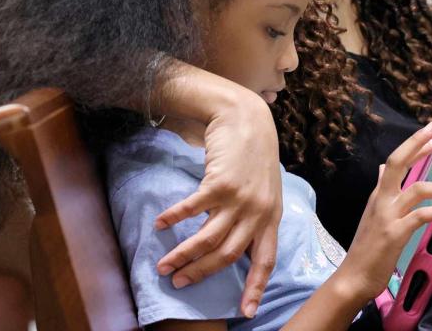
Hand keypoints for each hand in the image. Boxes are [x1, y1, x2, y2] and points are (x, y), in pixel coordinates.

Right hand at [154, 85, 281, 317]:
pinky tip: (160, 224)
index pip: (265, 261)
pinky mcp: (220, 183)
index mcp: (271, 218)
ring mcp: (239, 199)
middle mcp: (258, 213)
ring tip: (163, 265)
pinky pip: (192, 209)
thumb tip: (236, 243)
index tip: (245, 312)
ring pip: (208, 239)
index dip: (255, 288)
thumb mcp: (265, 190)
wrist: (247, 119)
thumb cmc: (254, 155)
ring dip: (183, 255)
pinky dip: (174, 218)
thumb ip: (255, 216)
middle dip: (202, 274)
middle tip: (179, 284)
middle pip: (227, 256)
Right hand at [335, 122, 431, 300]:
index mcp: (378, 195)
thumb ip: (380, 190)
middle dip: (417, 147)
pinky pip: (421, 216)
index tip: (430, 133)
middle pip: (398, 164)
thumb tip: (382, 168)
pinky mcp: (396, 233)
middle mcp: (381, 200)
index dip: (413, 146)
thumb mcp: (373, 213)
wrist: (355, 275)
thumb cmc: (367, 247)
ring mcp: (388, 215)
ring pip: (416, 190)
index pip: (395, 162)